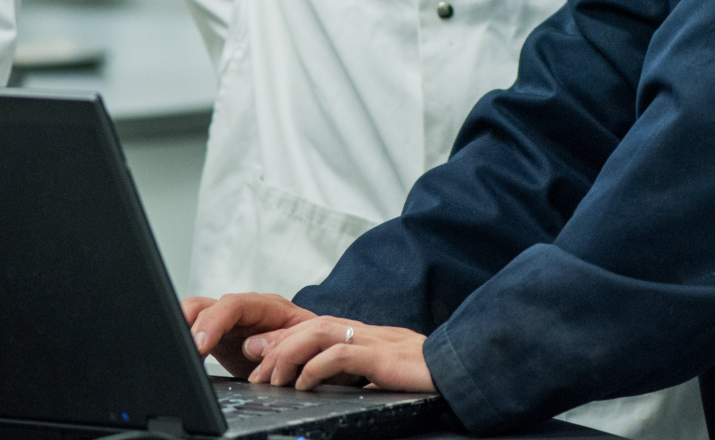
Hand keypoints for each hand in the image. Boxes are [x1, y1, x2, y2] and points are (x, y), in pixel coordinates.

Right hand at [181, 293, 315, 375]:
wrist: (312, 356)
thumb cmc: (312, 348)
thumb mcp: (304, 345)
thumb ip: (280, 343)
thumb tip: (251, 346)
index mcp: (267, 307)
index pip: (233, 305)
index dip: (213, 323)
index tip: (200, 345)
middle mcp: (245, 310)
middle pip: (206, 305)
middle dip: (188, 324)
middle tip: (181, 351)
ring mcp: (230, 322)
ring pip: (195, 314)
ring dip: (182, 330)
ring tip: (176, 353)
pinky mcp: (220, 337)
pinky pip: (195, 330)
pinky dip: (185, 340)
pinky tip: (181, 356)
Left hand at [246, 316, 432, 392]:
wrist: (459, 372)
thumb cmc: (423, 376)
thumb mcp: (381, 375)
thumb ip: (357, 375)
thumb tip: (332, 387)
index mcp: (361, 335)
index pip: (313, 328)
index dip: (282, 341)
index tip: (259, 361)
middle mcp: (363, 331)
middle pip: (307, 326)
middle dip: (276, 348)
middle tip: (255, 374)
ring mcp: (372, 340)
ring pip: (317, 333)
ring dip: (288, 354)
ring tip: (272, 379)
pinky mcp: (381, 356)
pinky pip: (340, 354)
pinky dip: (315, 367)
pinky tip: (303, 384)